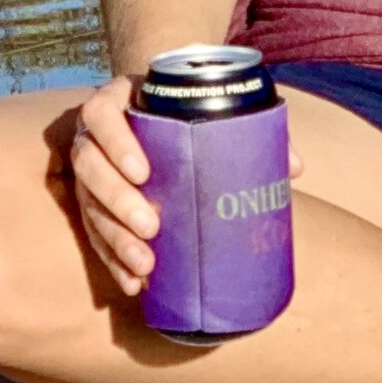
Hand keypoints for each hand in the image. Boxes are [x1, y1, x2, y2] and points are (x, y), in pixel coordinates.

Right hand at [62, 69, 305, 297]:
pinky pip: (93, 233)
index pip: (101, 114)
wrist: (161, 110)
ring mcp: (91, 170)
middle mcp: (93, 134)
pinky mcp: (93, 202)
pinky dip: (112, 259)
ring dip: (114, 239)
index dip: (116, 143)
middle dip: (118, 201)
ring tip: (146, 265)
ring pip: (88, 205)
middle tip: (153, 227)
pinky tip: (133, 282)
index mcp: (119, 99)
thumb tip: (293, 167)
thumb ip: (252, 124)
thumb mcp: (215, 102)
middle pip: (89, 166)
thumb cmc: (189, 106)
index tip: (144, 171)